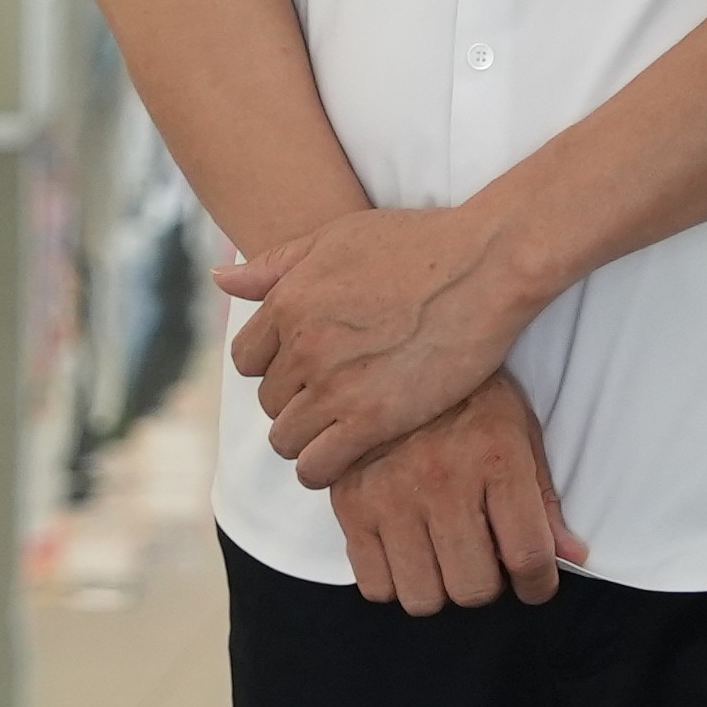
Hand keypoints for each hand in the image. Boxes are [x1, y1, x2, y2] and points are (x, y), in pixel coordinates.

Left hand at [225, 202, 536, 490]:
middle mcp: (303, 346)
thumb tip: (221, 280)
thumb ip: (275, 265)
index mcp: (289, 302)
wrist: (485, 266)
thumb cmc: (419, 243)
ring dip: (308, 438)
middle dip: (295, 401)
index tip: (306, 369)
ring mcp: (335, 386)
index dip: (274, 366)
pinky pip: (317, 466)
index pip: (246, 359)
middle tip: (335, 397)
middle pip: (269, 401)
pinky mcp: (373, 419)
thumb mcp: (337, 238)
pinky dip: (323, 468)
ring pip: (286, 438)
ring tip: (340, 429)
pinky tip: (347, 454)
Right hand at [328, 375, 571, 613]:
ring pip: (423, 597)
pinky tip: (406, 550)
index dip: (539, 585)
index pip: (528, 555)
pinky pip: (375, 586)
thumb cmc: (468, 396)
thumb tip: (572, 558)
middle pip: (473, 587)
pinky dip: (394, 581)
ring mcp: (389, 495)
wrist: (391, 351)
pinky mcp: (349, 506)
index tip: (535, 586)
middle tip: (485, 560)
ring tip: (443, 556)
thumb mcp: (518, 430)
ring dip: (440, 587)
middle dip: (487, 584)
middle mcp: (442, 480)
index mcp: (495, 457)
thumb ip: (544, 499)